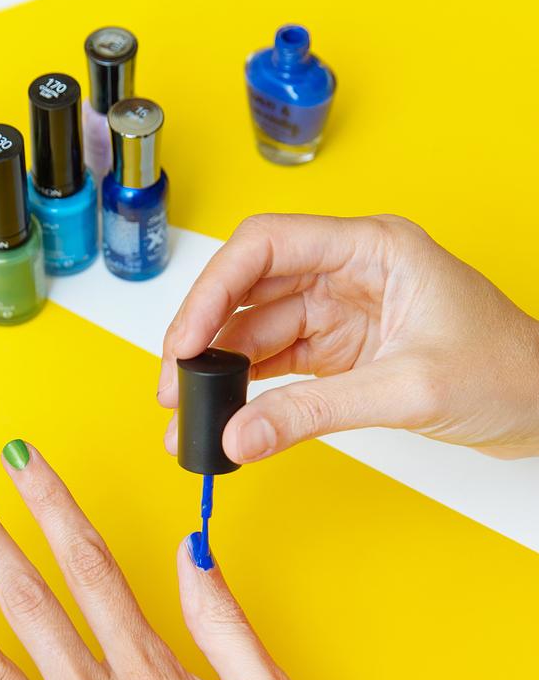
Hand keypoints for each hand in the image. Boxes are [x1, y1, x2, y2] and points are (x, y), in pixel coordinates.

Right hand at [158, 213, 538, 463]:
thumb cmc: (507, 372)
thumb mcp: (406, 390)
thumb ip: (314, 413)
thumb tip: (238, 434)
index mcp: (371, 247)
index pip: (266, 245)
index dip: (214, 289)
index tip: (185, 341)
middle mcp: (349, 270)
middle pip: (249, 286)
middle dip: (204, 335)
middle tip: (172, 387)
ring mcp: (342, 310)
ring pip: (256, 327)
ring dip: (218, 368)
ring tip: (186, 412)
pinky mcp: (340, 350)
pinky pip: (277, 361)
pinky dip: (246, 388)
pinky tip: (224, 414)